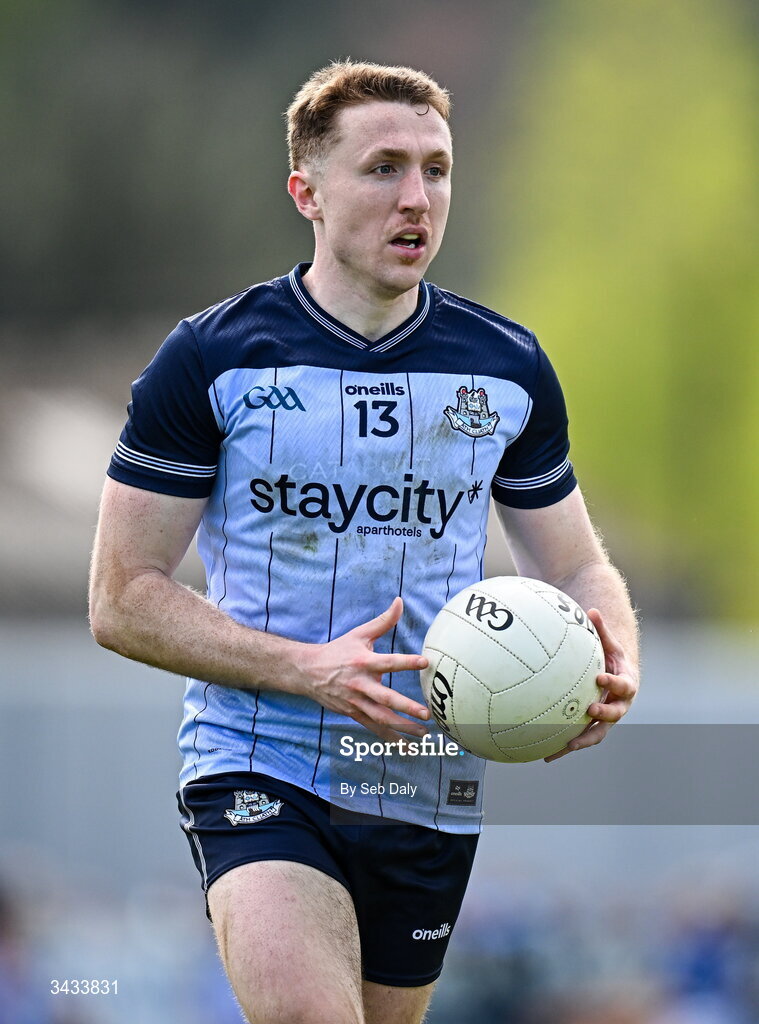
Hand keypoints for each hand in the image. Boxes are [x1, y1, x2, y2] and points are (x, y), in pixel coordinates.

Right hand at [302, 597, 430, 741]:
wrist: (307, 672)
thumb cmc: (338, 650)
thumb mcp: (359, 634)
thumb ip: (383, 621)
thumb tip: (400, 601)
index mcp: (363, 662)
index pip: (388, 662)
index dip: (406, 661)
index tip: (425, 662)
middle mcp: (360, 684)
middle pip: (385, 698)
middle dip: (406, 706)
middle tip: (426, 713)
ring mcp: (355, 702)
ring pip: (381, 717)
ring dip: (402, 727)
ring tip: (423, 733)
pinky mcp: (353, 714)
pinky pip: (373, 728)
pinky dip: (389, 738)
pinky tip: (406, 745)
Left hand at [545, 607, 638, 761]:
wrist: (620, 681)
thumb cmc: (612, 659)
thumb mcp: (610, 644)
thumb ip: (602, 630)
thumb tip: (591, 610)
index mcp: (625, 684)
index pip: (622, 684)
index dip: (613, 681)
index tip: (600, 677)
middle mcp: (619, 705)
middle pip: (615, 714)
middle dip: (604, 713)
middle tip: (590, 709)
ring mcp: (606, 719)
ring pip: (598, 733)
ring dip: (583, 740)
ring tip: (567, 746)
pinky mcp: (593, 728)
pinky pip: (580, 738)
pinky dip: (566, 747)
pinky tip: (546, 755)